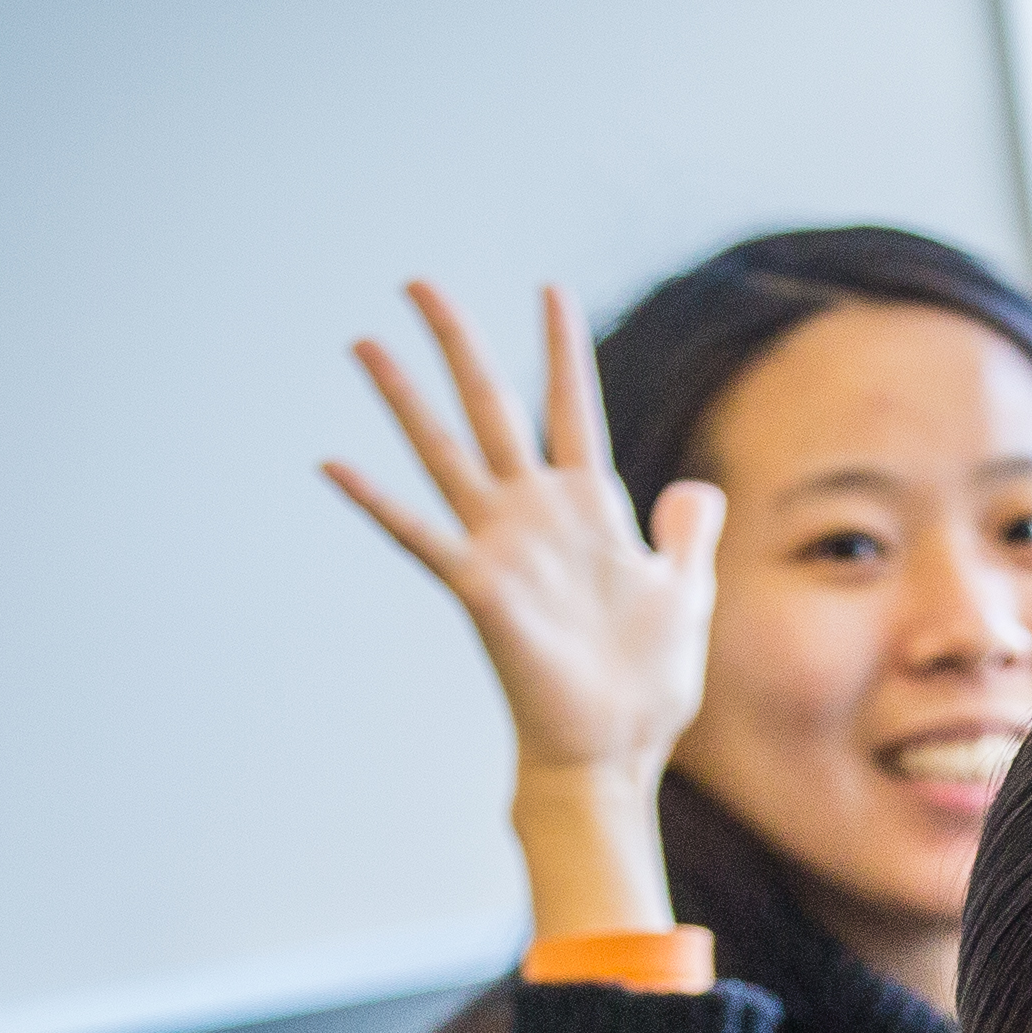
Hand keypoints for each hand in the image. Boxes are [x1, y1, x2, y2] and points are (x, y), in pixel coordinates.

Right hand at [323, 281, 723, 938]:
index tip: (550, 288)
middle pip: (494, 409)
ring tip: (365, 342)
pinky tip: (335, 464)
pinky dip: (378, 502)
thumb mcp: (685, 592)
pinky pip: (422, 536)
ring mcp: (503, 548)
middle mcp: (536, 516)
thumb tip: (696, 487)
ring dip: (405, 400)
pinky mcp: (482, 590)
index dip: (562, 348)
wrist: (617, 749)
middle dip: (459, 346)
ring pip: (446, 454)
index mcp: (590, 509)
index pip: (571, 407)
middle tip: (417, 282)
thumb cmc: (648, 682)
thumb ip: (689, 534)